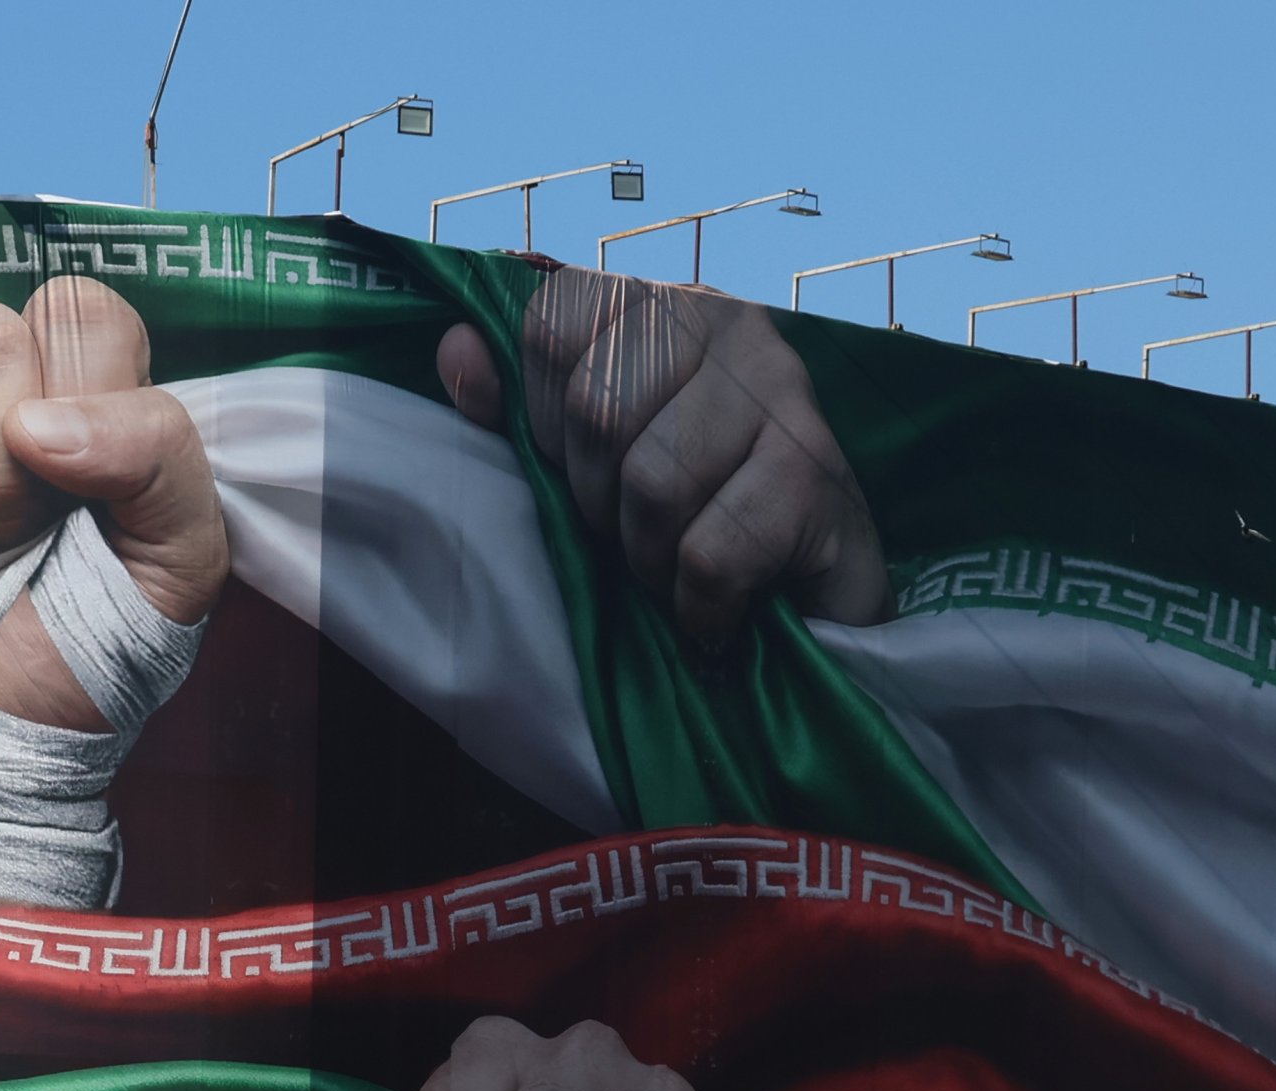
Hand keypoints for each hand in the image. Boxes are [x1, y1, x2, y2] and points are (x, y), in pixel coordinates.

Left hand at [437, 271, 886, 650]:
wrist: (820, 589)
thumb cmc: (693, 511)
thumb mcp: (589, 456)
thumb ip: (519, 404)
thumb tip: (455, 349)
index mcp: (659, 302)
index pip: (551, 324)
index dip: (543, 421)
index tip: (583, 470)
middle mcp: (727, 320)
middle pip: (597, 409)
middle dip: (597, 501)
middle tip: (636, 533)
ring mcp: (782, 387)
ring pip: (653, 483)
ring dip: (650, 558)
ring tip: (678, 566)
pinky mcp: (815, 469)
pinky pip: (709, 552)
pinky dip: (698, 602)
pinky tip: (718, 603)